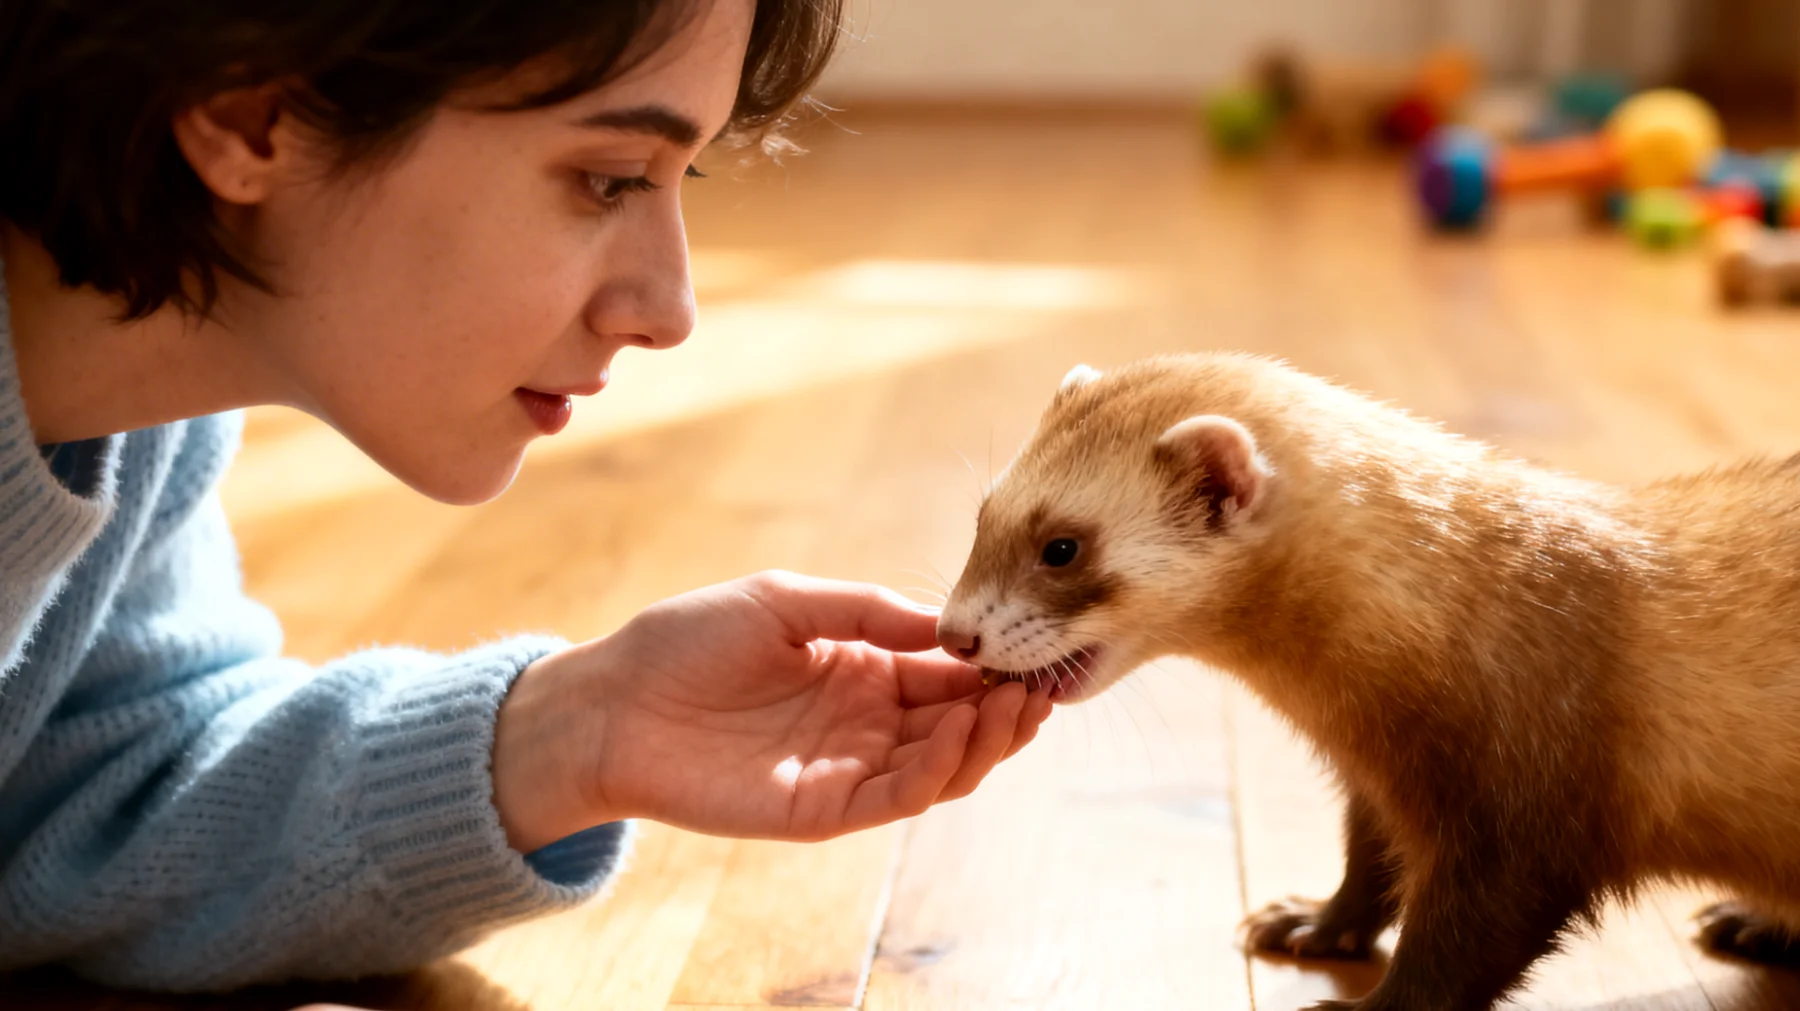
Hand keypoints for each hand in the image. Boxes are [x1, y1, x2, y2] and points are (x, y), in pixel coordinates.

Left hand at [494, 571, 1051, 849]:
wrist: (611, 702)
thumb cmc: (687, 640)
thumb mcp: (784, 600)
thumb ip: (864, 610)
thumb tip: (945, 624)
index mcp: (863, 672)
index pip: (948, 676)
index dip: (992, 667)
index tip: (1033, 648)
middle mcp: (866, 725)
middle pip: (959, 727)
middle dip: (1006, 708)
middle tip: (1040, 685)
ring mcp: (847, 770)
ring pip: (941, 768)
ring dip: (985, 743)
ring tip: (1014, 707)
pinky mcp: (821, 810)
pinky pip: (894, 798)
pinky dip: (934, 772)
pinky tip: (957, 736)